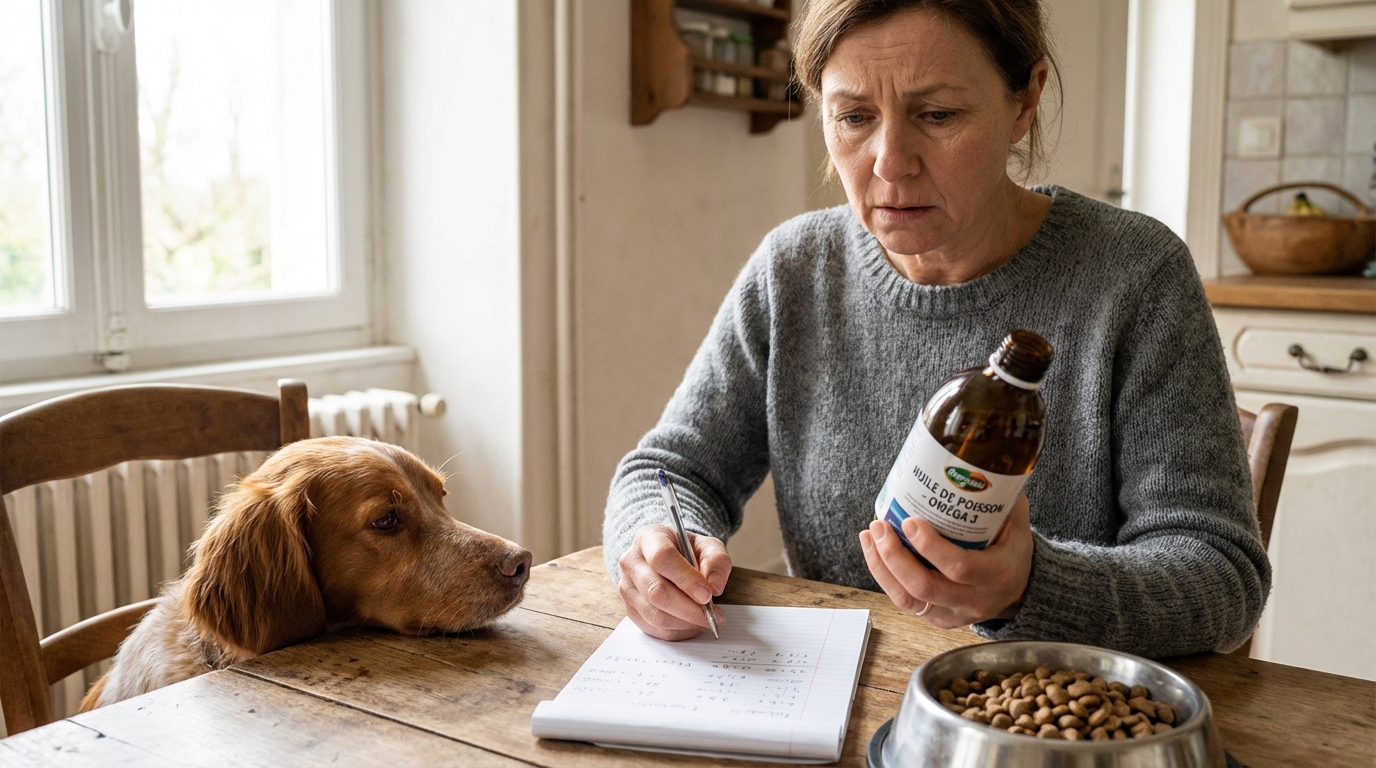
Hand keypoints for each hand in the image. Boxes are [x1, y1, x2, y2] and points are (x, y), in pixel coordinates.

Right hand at [618, 524, 730, 640]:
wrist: (669, 559)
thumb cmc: (687, 551)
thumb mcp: (708, 546)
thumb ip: (716, 560)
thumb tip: (714, 586)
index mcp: (649, 538)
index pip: (662, 558)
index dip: (686, 579)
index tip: (707, 594)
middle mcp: (631, 562)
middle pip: (656, 591)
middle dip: (689, 609)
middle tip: (713, 615)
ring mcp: (627, 587)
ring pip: (655, 614)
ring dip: (685, 623)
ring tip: (706, 620)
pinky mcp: (630, 609)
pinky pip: (654, 628)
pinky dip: (677, 632)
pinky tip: (692, 625)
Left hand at [858, 492, 1032, 628]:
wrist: (1019, 590)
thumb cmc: (1013, 551)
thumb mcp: (1017, 524)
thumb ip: (1000, 497)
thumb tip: (978, 463)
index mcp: (997, 574)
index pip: (960, 567)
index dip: (931, 547)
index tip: (910, 521)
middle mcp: (974, 600)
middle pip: (925, 586)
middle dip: (895, 556)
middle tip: (880, 526)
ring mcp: (953, 613)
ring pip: (908, 598)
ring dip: (882, 566)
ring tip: (870, 535)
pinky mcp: (937, 618)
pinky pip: (905, 602)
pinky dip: (884, 577)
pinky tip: (873, 552)